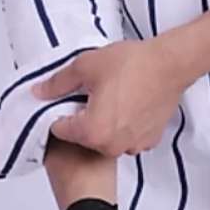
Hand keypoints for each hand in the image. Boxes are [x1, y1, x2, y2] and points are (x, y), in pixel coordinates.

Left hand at [32, 38, 187, 155]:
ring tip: (113, 96)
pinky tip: (129, 104)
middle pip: (82, 136)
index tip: (68, 97)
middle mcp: (112, 145)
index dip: (59, 110)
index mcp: (92, 131)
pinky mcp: (149, 140)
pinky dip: (124, 125)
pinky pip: (126, 137)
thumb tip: (39, 92)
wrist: (171, 64)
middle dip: (82, 117)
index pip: (59, 129)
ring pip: (105, 138)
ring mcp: (133, 145)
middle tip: (92, 92)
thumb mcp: (86, 66)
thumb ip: (58, 83)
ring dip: (104, 123)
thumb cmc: (132, 64)